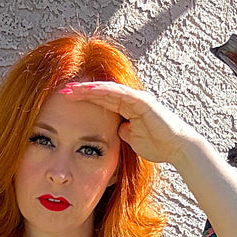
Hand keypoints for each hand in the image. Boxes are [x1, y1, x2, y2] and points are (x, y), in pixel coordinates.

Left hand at [59, 81, 198, 166]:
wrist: (176, 148)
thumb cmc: (157, 145)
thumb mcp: (131, 140)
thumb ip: (122, 133)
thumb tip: (115, 131)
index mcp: (126, 108)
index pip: (101, 101)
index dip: (83, 100)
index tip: (65, 102)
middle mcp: (130, 99)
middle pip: (101, 92)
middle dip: (80, 92)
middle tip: (60, 90)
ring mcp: (136, 97)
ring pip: (107, 89)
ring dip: (87, 89)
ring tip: (69, 89)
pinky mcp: (141, 100)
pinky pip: (118, 92)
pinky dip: (103, 90)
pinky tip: (88, 90)